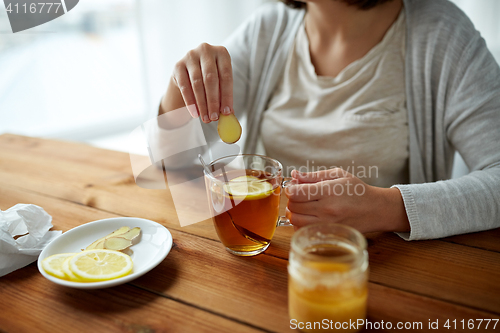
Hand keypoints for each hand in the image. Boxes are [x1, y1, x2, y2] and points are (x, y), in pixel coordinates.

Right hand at [170, 43, 232, 122]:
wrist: (190, 71)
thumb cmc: (211, 78)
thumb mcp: (221, 83)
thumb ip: (224, 96)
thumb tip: (228, 115)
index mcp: (222, 52)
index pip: (226, 76)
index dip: (227, 95)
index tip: (227, 112)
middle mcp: (206, 50)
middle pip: (210, 79)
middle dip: (213, 101)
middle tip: (215, 117)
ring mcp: (190, 56)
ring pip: (197, 83)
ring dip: (202, 104)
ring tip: (206, 118)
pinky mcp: (178, 65)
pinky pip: (185, 86)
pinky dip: (190, 102)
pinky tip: (195, 114)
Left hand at [285, 169, 409, 233]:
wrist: (375, 209)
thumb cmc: (357, 190)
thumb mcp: (337, 175)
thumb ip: (313, 175)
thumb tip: (294, 175)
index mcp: (328, 191)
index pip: (295, 193)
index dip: (290, 189)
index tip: (295, 187)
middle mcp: (326, 210)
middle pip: (293, 206)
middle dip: (292, 199)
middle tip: (300, 195)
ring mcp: (326, 224)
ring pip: (295, 220)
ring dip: (294, 212)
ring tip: (303, 205)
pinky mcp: (327, 233)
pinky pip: (303, 230)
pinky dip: (299, 223)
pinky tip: (308, 216)